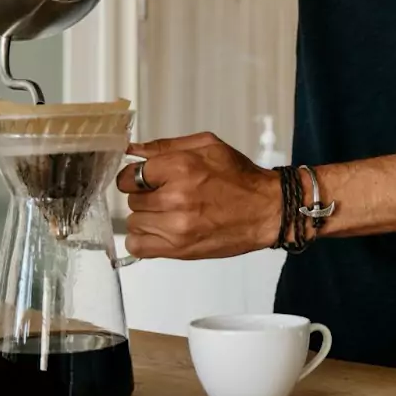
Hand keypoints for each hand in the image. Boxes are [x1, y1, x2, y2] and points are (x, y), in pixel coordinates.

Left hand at [114, 132, 279, 259]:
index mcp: (180, 166)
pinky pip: (138, 246)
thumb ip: (165, 146)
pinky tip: (160, 231)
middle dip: (145, 196)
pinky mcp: (179, 248)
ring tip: (168, 214)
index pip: (129, 176)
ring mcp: (176, 226)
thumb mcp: (207, 146)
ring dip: (146, 218)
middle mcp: (175, 197)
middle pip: (131, 200)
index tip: (146, 180)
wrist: (266, 210)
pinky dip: (144, 240)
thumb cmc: (240, 177)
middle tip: (166, 195)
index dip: (135, 177)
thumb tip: (132, 149)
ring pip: (134, 222)